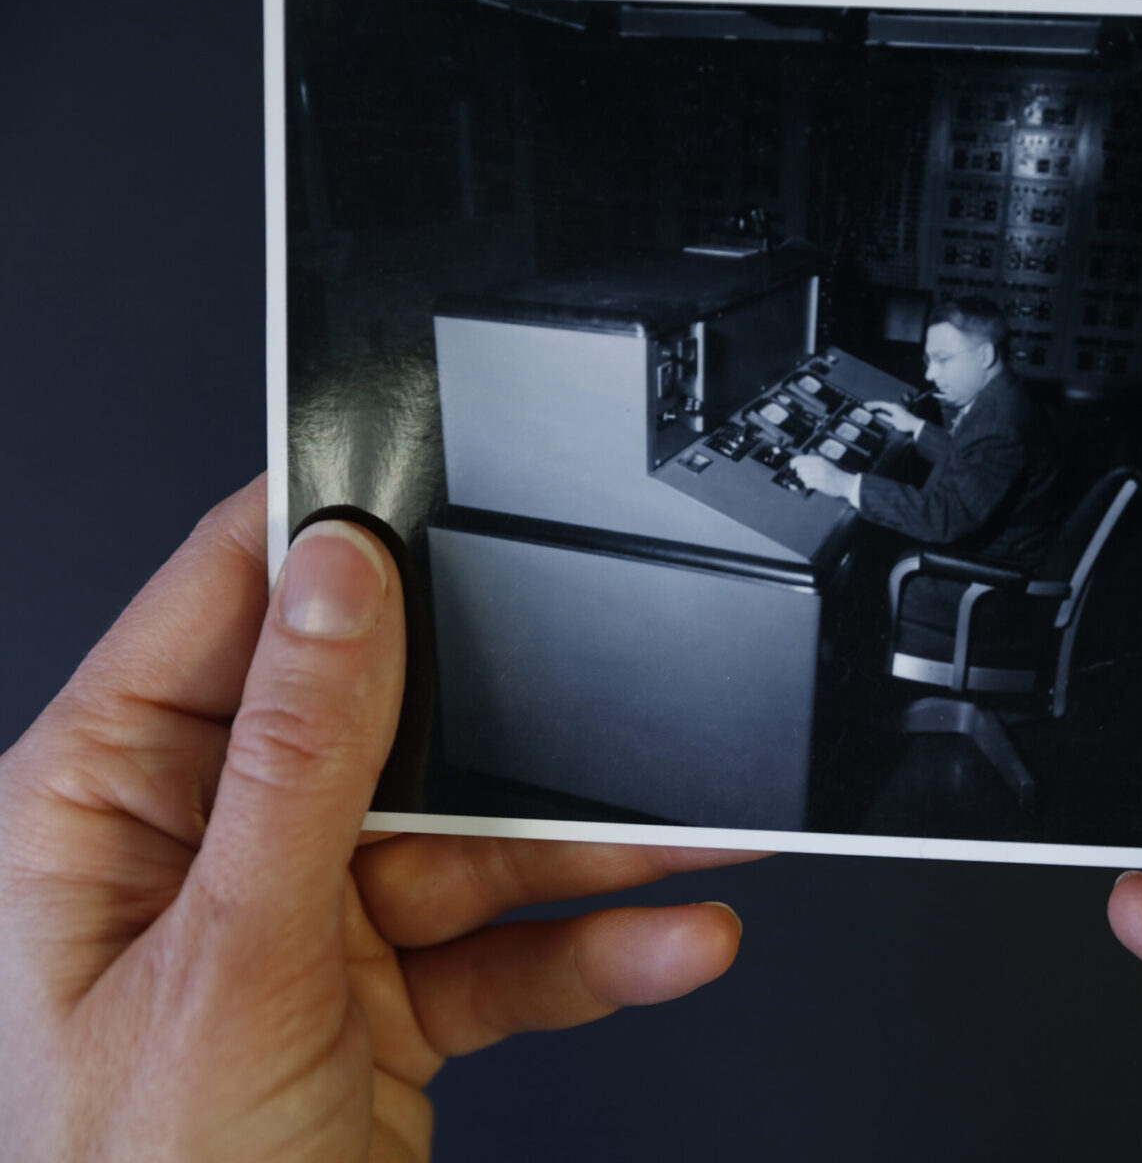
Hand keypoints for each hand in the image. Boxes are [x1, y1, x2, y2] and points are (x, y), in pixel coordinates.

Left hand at [0, 476, 754, 1160]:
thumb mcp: (229, 961)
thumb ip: (298, 763)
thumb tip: (338, 581)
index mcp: (104, 810)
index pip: (221, 616)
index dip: (324, 541)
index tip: (426, 483)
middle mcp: (203, 856)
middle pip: (384, 732)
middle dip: (513, 731)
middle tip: (611, 693)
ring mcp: (303, 928)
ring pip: (473, 844)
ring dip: (592, 848)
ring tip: (696, 833)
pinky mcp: (388, 1000)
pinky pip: (510, 946)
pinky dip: (595, 948)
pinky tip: (669, 936)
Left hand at [789, 454, 854, 499]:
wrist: (845, 482)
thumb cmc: (834, 474)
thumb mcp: (824, 463)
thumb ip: (812, 463)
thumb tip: (798, 465)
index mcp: (818, 460)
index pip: (800, 459)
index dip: (793, 463)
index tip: (792, 466)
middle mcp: (818, 465)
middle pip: (799, 469)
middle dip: (801, 473)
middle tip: (806, 475)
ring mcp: (819, 474)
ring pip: (803, 477)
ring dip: (805, 480)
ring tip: (812, 480)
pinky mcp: (820, 483)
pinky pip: (807, 484)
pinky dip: (808, 485)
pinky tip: (813, 484)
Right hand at [864, 400, 924, 436]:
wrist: (916, 425)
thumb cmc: (906, 424)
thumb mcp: (894, 422)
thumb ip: (885, 418)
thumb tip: (877, 414)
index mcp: (893, 407)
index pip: (880, 404)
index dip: (872, 405)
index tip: (866, 406)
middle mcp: (894, 406)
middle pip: (881, 404)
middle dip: (873, 405)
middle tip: (865, 406)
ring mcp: (896, 408)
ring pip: (884, 406)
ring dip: (876, 407)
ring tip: (869, 408)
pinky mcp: (897, 411)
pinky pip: (887, 408)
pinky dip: (881, 409)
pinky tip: (877, 411)